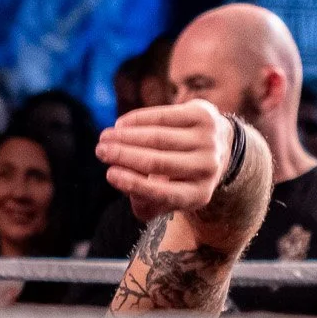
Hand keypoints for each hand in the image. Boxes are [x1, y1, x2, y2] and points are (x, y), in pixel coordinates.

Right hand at [96, 99, 234, 221]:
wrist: (216, 145)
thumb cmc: (178, 175)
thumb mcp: (165, 195)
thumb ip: (144, 201)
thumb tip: (124, 183)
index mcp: (197, 195)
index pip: (163, 193)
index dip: (133, 184)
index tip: (109, 174)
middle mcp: (207, 169)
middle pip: (158, 162)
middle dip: (124, 156)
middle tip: (100, 151)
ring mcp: (208, 141)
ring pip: (159, 138)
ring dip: (126, 136)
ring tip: (105, 137)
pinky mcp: (204, 116)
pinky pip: (164, 116)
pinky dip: (138, 120)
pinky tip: (120, 124)